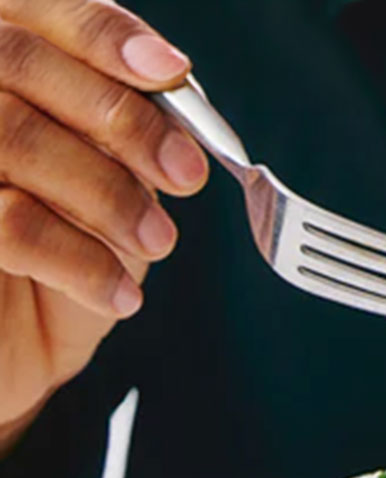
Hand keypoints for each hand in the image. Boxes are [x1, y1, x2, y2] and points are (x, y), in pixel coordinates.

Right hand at [0, 0, 207, 450]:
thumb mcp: (105, 188)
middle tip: (187, 174)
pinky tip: (122, 295)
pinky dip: (81, 261)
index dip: (103, 34)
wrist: (10, 354)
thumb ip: (122, 132)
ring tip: (158, 243)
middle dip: (121, 118)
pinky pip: (9, 223)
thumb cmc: (64, 258)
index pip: (38, 10)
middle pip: (20, 62)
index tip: (171, 74)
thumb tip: (174, 90)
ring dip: (109, 193)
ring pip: (13, 136)